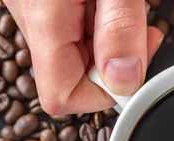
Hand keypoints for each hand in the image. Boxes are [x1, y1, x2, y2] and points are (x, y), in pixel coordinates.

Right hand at [5, 0, 163, 113]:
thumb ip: (119, 29)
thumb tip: (124, 81)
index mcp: (44, 21)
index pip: (62, 98)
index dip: (104, 95)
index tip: (135, 73)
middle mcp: (30, 19)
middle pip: (72, 76)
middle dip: (115, 62)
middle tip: (143, 32)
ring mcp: (32, 9)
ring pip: (76, 51)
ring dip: (111, 39)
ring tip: (126, 6)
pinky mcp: (43, 0)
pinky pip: (72, 27)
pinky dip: (100, 21)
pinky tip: (112, 2)